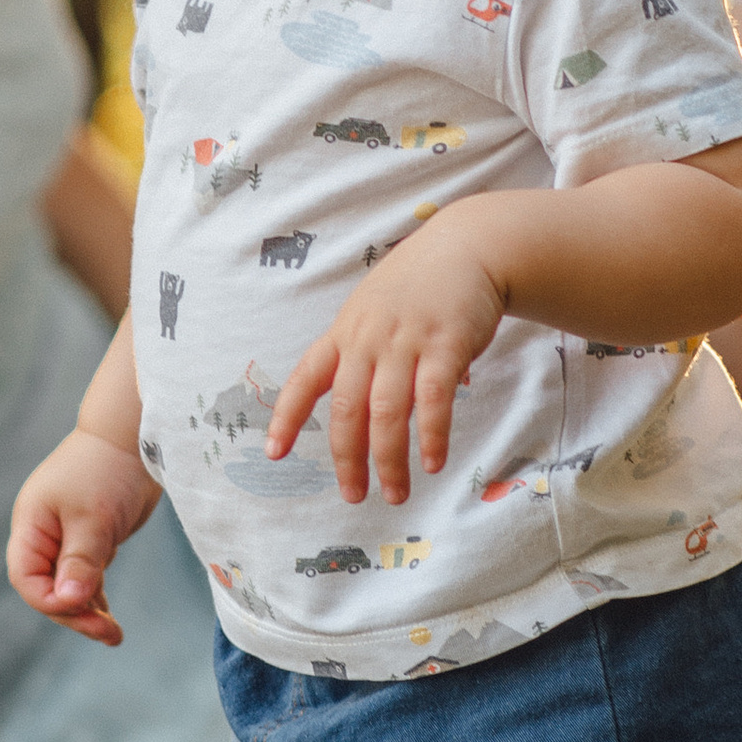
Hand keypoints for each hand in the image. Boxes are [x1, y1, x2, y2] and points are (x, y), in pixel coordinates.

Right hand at [7, 430, 160, 646]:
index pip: (27, 579)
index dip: (51, 601)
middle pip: (47, 589)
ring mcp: (65, 538)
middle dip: (74, 613)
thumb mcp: (94, 517)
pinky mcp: (89, 539)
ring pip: (68, 587)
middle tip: (108, 633)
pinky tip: (109, 617)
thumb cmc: (107, 469)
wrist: (134, 437)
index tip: (84, 608)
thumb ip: (80, 560)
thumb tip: (69, 601)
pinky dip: (96, 597)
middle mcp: (43, 535)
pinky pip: (85, 577)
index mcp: (31, 526)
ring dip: (87, 611)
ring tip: (114, 635)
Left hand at [267, 219, 506, 508]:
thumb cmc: (420, 284)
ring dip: (389, 459)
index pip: (305, 378)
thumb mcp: (375, 310)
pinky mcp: (445, 345)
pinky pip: (433, 399)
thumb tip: (375, 405)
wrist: (468, 246)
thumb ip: (369, 356)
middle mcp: (367, 339)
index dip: (286, 416)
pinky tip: (433, 462)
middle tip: (354, 496)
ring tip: (396, 493)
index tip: (273, 452)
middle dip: (347, 458)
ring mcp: (405, 341)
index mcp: (345, 333)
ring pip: (386, 412)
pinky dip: (431, 435)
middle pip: (345, 409)